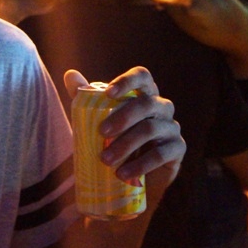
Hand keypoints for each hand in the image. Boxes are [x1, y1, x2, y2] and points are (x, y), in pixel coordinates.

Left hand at [64, 67, 184, 191]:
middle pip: (146, 104)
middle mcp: (161, 106)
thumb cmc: (115, 138)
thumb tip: (70, 74)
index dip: (127, 81)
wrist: (135, 172)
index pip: (142, 76)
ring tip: (106, 160)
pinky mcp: (177, 149)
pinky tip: (123, 173)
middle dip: (122, 118)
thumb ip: (86, 96)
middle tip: (101, 133)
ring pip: (151, 129)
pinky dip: (140, 165)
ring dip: (126, 145)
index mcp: (144, 94)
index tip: (108, 93)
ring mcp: (172, 127)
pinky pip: (162, 154)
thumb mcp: (98, 117)